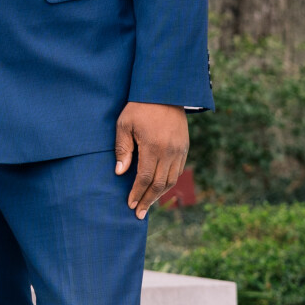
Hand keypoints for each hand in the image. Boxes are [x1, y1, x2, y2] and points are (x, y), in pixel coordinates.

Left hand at [114, 102, 188, 219]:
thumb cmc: (139, 107)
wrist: (165, 91)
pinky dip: (169, 183)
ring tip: (148, 204)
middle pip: (159, 184)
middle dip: (148, 200)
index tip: (130, 204)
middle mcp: (169, 152)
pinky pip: (178, 171)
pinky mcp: (184, 147)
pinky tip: (160, 188)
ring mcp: (179, 150)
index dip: (137, 193)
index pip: (145, 178)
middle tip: (138, 213)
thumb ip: (123, 149)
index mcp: (153, 147)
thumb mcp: (125, 124)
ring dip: (159, 195)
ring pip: (171, 180)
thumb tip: (120, 173)